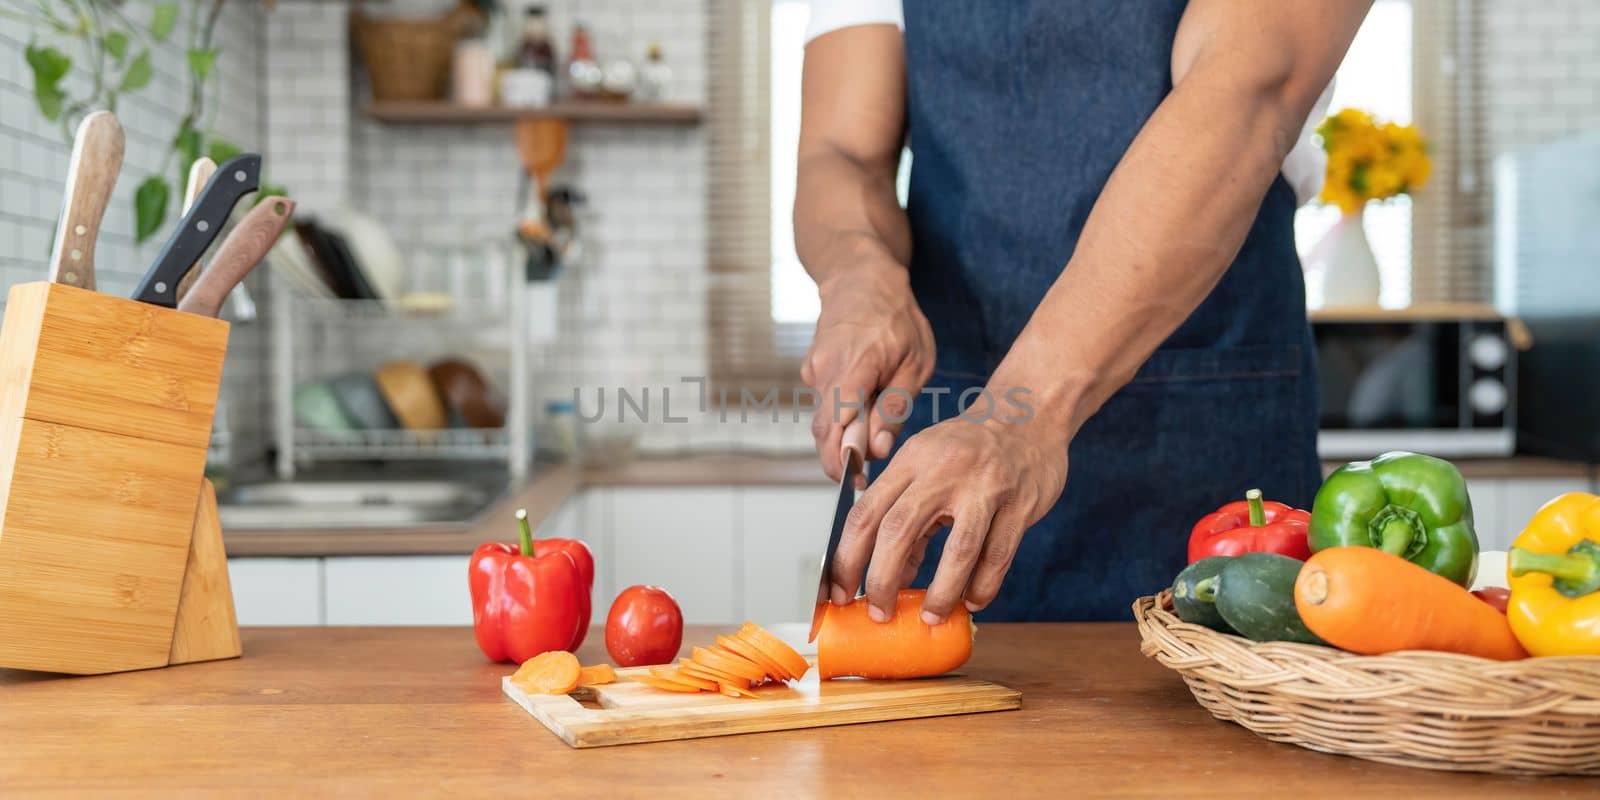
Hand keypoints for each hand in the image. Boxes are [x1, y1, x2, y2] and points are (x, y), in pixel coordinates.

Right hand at [802, 259, 934, 481]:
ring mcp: (813, 370)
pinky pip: (824, 404)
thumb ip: (895, 406)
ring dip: (840, 438)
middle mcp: (824, 370)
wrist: (860, 278)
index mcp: (854, 366)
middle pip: (822, 431)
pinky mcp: (811, 371)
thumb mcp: (915, 362)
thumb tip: (878, 448)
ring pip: (823, 419)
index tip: (858, 482)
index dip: (842, 459)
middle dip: (838, 460)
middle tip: (861, 479)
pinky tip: (860, 413)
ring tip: (867, 445)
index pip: (837, 424)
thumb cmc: (896, 318)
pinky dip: (839, 417)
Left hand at [829, 410, 1069, 623]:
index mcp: (911, 461)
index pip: (865, 513)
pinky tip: (972, 601)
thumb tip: (889, 577)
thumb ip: (906, 519)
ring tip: (930, 618)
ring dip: (940, 593)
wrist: (1029, 416)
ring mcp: (985, 487)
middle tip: (879, 614)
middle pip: (899, 530)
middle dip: (881, 580)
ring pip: (958, 550)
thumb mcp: (927, 469)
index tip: (838, 593)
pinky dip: (983, 586)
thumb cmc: (969, 448)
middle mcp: (944, 471)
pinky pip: (999, 555)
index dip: (846, 558)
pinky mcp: (1021, 503)